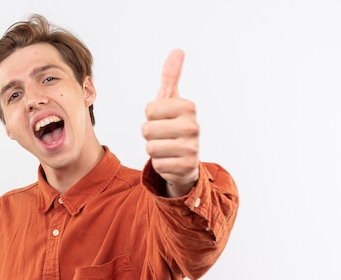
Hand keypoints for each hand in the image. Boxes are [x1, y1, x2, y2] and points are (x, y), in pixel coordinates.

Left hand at [141, 49, 199, 196]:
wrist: (186, 158)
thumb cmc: (174, 125)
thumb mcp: (171, 100)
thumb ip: (170, 77)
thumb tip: (177, 50)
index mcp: (188, 107)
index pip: (149, 109)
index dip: (150, 116)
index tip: (162, 118)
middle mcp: (193, 127)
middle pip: (147, 129)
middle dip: (149, 134)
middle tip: (163, 135)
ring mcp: (191, 148)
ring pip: (150, 148)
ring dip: (154, 150)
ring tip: (166, 147)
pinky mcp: (186, 167)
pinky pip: (157, 164)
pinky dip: (160, 164)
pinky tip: (170, 160)